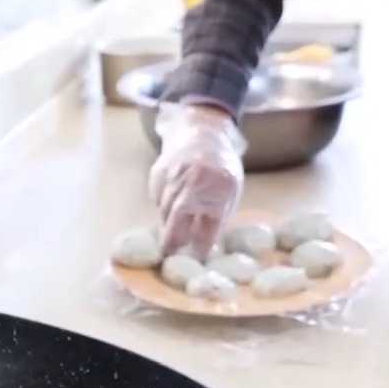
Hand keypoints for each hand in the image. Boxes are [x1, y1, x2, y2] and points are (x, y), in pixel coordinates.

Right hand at [148, 103, 245, 256]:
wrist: (203, 131)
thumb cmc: (222, 164)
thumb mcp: (231, 188)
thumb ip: (219, 213)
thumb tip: (205, 244)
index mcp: (220, 185)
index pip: (210, 222)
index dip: (203, 242)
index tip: (198, 256)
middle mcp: (194, 179)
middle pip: (178, 216)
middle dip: (172, 239)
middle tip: (169, 253)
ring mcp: (174, 174)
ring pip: (164, 209)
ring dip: (167, 223)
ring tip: (172, 231)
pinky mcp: (158, 172)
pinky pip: (156, 197)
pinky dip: (162, 205)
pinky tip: (169, 202)